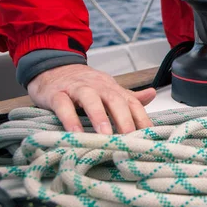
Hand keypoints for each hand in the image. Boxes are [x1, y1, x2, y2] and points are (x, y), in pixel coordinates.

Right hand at [27, 64, 155, 133]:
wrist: (54, 68)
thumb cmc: (85, 85)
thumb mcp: (109, 90)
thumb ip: (130, 96)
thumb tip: (153, 94)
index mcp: (113, 89)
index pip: (132, 103)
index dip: (143, 119)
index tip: (150, 136)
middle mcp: (98, 87)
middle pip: (115, 100)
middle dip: (124, 119)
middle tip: (130, 138)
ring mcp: (77, 89)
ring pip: (91, 99)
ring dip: (99, 117)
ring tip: (105, 135)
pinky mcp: (56, 94)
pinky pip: (63, 106)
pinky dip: (69, 120)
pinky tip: (75, 134)